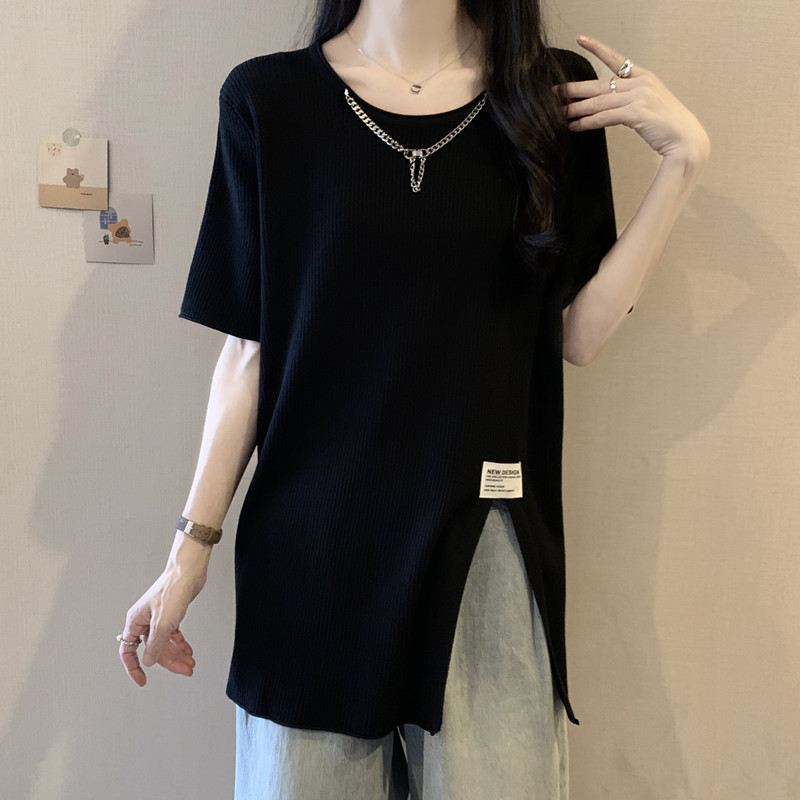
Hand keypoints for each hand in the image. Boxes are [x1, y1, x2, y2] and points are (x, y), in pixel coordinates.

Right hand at [119, 533, 209, 685]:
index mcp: (136, 621)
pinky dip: (181, 644)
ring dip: (178, 655)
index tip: (142, 681)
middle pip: (153, 650)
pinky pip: (173, 635)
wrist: (189, 572)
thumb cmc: (172, 589)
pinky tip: (188, 651)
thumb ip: (154, 645)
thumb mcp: (163, 623)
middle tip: (184, 670)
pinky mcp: (171, 614)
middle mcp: (145, 621)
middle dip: (169, 662)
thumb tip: (148, 662)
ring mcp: (158, 618)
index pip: (128, 651)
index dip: (133, 668)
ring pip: (165, 643)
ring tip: (190, 664)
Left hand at [560, 35, 709, 164]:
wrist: (686, 139)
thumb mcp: (650, 105)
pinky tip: (575, 126)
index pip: (616, 59)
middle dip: (574, 90)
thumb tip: (608, 106)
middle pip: (599, 84)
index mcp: (644, 77)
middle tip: (555, 92)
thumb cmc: (668, 126)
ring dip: (576, 109)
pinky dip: (587, 122)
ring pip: (599, 101)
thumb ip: (630, 100)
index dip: (597, 48)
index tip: (580, 39)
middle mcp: (640, 83)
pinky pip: (604, 116)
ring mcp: (638, 96)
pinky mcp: (635, 112)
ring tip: (559, 114)